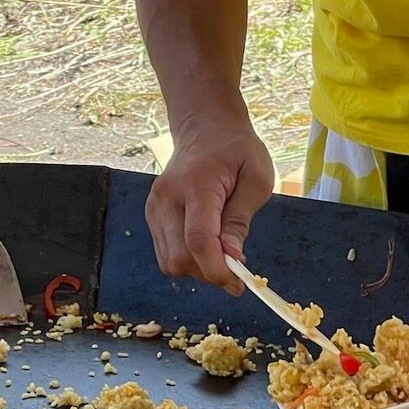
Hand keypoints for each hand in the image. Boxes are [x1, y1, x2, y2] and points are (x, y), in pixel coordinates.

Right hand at [145, 106, 274, 292]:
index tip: (238, 281)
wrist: (204, 127)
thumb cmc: (237, 150)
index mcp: (196, 185)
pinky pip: (166, 253)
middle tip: (235, 273)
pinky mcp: (152, 215)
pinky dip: (187, 260)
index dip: (216, 269)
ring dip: (197, 270)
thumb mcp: (257, 179)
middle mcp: (166, 198)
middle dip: (208, 273)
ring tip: (221, 257)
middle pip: (180, 257)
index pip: (198, 240)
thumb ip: (240, 219)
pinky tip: (207, 249)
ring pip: (169, 262)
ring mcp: (154, 207)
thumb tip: (231, 257)